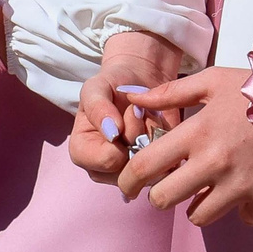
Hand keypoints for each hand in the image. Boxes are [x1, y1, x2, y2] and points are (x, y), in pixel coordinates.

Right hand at [70, 30, 187, 182]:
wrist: (140, 79)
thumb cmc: (112, 84)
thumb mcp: (96, 87)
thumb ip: (97, 108)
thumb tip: (111, 133)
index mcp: (83, 154)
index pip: (107, 162)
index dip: (119, 138)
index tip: (120, 116)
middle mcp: (105, 169)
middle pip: (130, 166)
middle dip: (138, 134)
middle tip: (137, 112)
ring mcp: (131, 172)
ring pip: (151, 166)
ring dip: (153, 135)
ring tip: (146, 117)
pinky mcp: (156, 168)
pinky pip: (169, 161)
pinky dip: (167, 139)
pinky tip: (158, 126)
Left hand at [121, 65, 252, 226]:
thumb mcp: (213, 82)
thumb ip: (169, 93)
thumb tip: (132, 98)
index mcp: (196, 133)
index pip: (144, 168)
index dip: (128, 181)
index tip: (128, 186)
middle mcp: (213, 163)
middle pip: (164, 200)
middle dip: (162, 196)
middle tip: (172, 187)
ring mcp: (241, 186)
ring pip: (199, 217)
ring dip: (200, 205)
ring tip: (212, 187)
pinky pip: (244, 218)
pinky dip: (244, 208)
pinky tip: (250, 187)